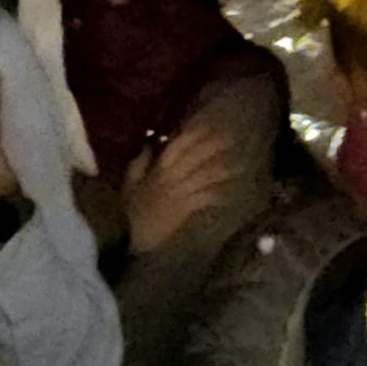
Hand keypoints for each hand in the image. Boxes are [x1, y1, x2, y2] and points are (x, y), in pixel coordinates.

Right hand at [121, 118, 239, 253]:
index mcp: (157, 169)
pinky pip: (206, 198)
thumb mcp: (128, 185)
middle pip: (196, 156)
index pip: (178, 144)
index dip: (195, 133)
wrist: (129, 241)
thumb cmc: (129, 214)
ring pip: (205, 175)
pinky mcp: (185, 210)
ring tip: (237, 164)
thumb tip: (148, 144)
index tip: (209, 124)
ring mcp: (180, 194)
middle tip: (232, 137)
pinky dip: (218, 194)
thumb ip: (138, 164)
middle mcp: (171, 177)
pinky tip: (229, 191)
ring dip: (222, 169)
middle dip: (214, 146)